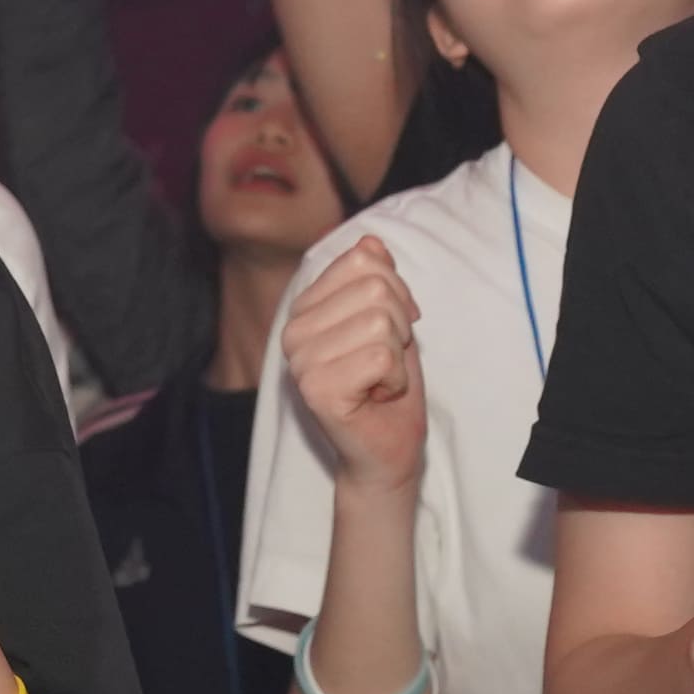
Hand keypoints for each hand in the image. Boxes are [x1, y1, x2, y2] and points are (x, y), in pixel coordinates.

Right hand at [274, 238, 427, 483]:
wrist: (386, 451)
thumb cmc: (387, 386)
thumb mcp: (389, 321)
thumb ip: (378, 281)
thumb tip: (371, 242)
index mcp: (305, 308)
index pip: (364, 258)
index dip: (397, 292)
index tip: (391, 331)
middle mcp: (293, 331)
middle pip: (376, 287)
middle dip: (400, 324)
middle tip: (386, 360)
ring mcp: (300, 361)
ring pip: (381, 322)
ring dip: (397, 356)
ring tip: (379, 380)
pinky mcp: (317, 389)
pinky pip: (381, 358)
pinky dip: (395, 379)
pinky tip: (376, 397)